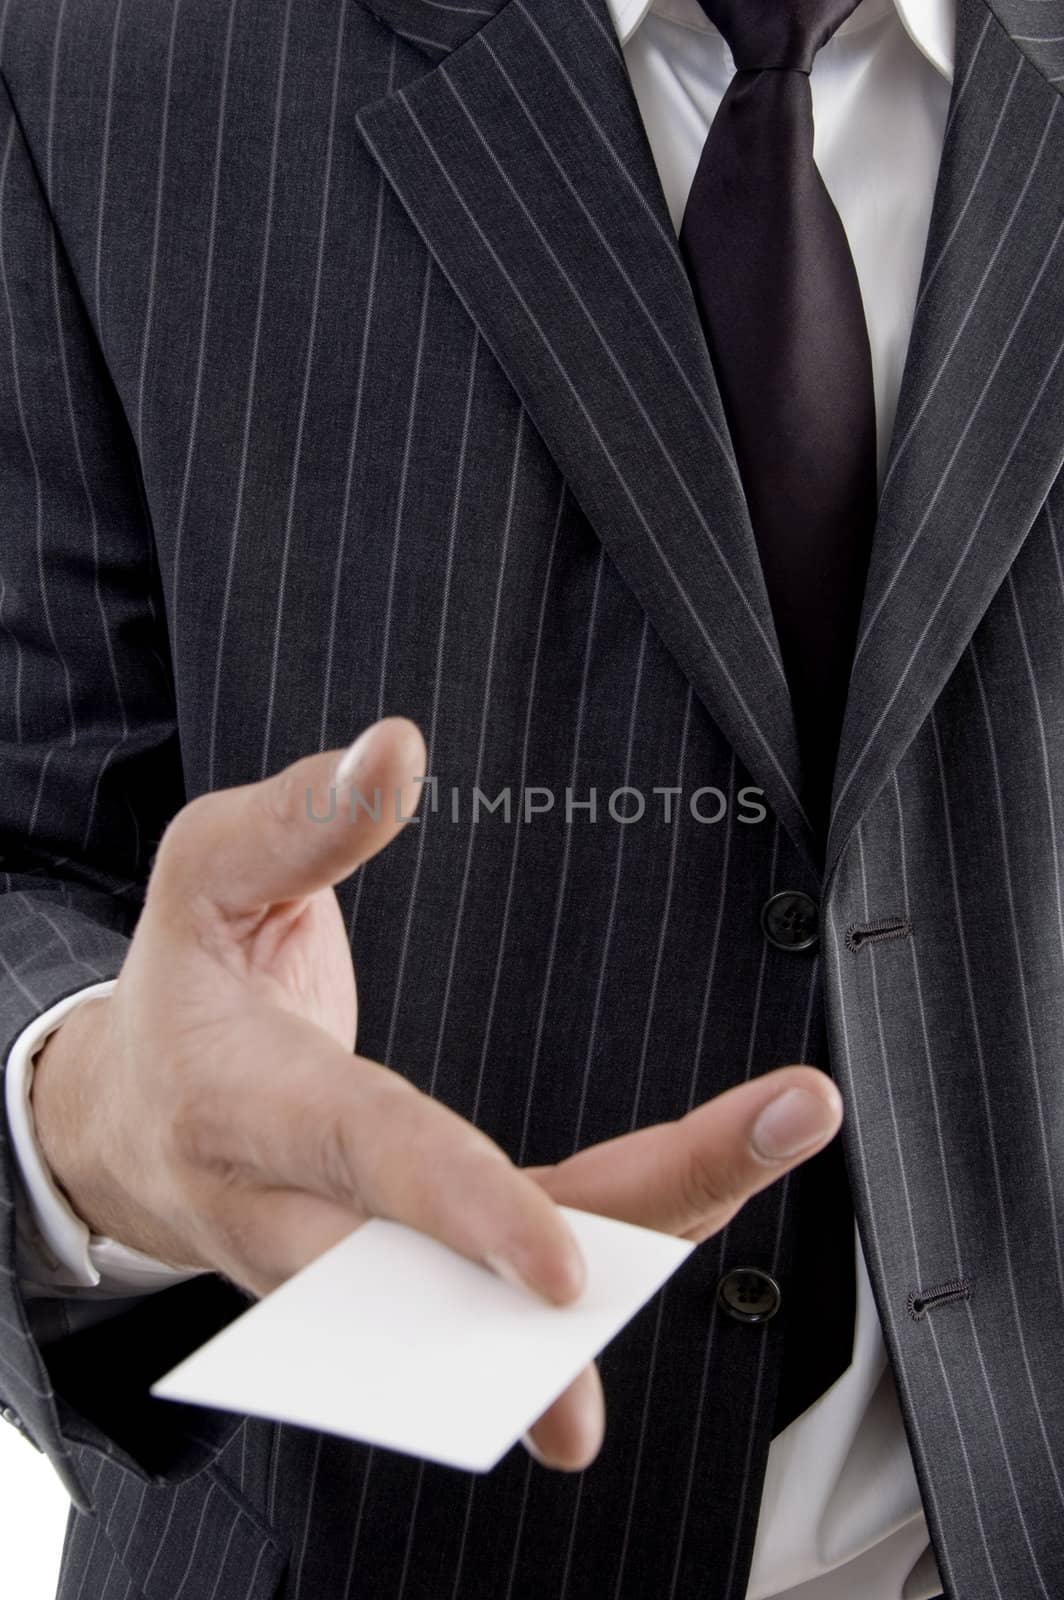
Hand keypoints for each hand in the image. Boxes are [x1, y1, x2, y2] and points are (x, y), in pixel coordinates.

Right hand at [30, 715, 840, 1471]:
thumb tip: (397, 747)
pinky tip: (710, 1185)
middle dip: (570, 1293)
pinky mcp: (399, 1277)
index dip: (458, 1211)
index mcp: (241, 1105)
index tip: (564, 1269)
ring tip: (767, 1143)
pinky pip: (510, 1284)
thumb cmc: (184, 982)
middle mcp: (293, 1218)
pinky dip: (614, 1245)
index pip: (360, 1160)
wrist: (133, 1120)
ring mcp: (349, 1269)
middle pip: (439, 1276)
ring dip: (633, 1259)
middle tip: (679, 1296)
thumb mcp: (203, 875)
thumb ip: (296, 820)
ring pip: (497, 1298)